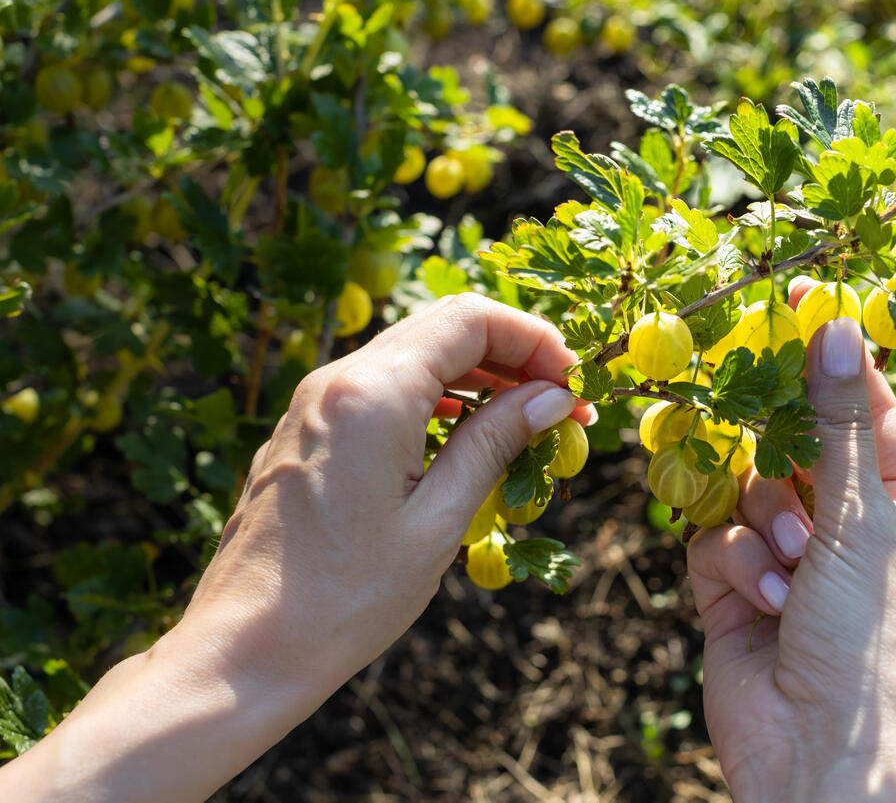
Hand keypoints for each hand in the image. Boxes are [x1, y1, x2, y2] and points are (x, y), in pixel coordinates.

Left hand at [182, 292, 589, 690]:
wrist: (245, 650)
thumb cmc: (345, 598)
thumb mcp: (438, 521)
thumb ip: (494, 444)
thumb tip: (551, 397)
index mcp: (372, 394)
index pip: (471, 320)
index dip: (535, 339)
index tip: (574, 383)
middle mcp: (336, 381)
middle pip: (443, 329)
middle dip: (513, 355)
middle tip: (562, 404)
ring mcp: (314, 405)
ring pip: (412, 357)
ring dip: (477, 378)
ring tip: (526, 425)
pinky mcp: (307, 433)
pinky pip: (382, 389)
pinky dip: (435, 399)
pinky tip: (466, 438)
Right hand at [687, 277, 895, 801]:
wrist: (820, 756)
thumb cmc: (872, 639)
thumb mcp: (863, 521)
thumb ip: (835, 425)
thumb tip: (838, 328)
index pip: (865, 411)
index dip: (835, 356)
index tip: (803, 296)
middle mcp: (842, 528)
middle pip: (792, 443)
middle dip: (780, 448)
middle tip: (750, 399)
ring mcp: (784, 559)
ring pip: (744, 487)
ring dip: (763, 524)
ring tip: (790, 569)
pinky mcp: (732, 591)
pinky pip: (713, 539)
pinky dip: (735, 565)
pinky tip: (762, 603)